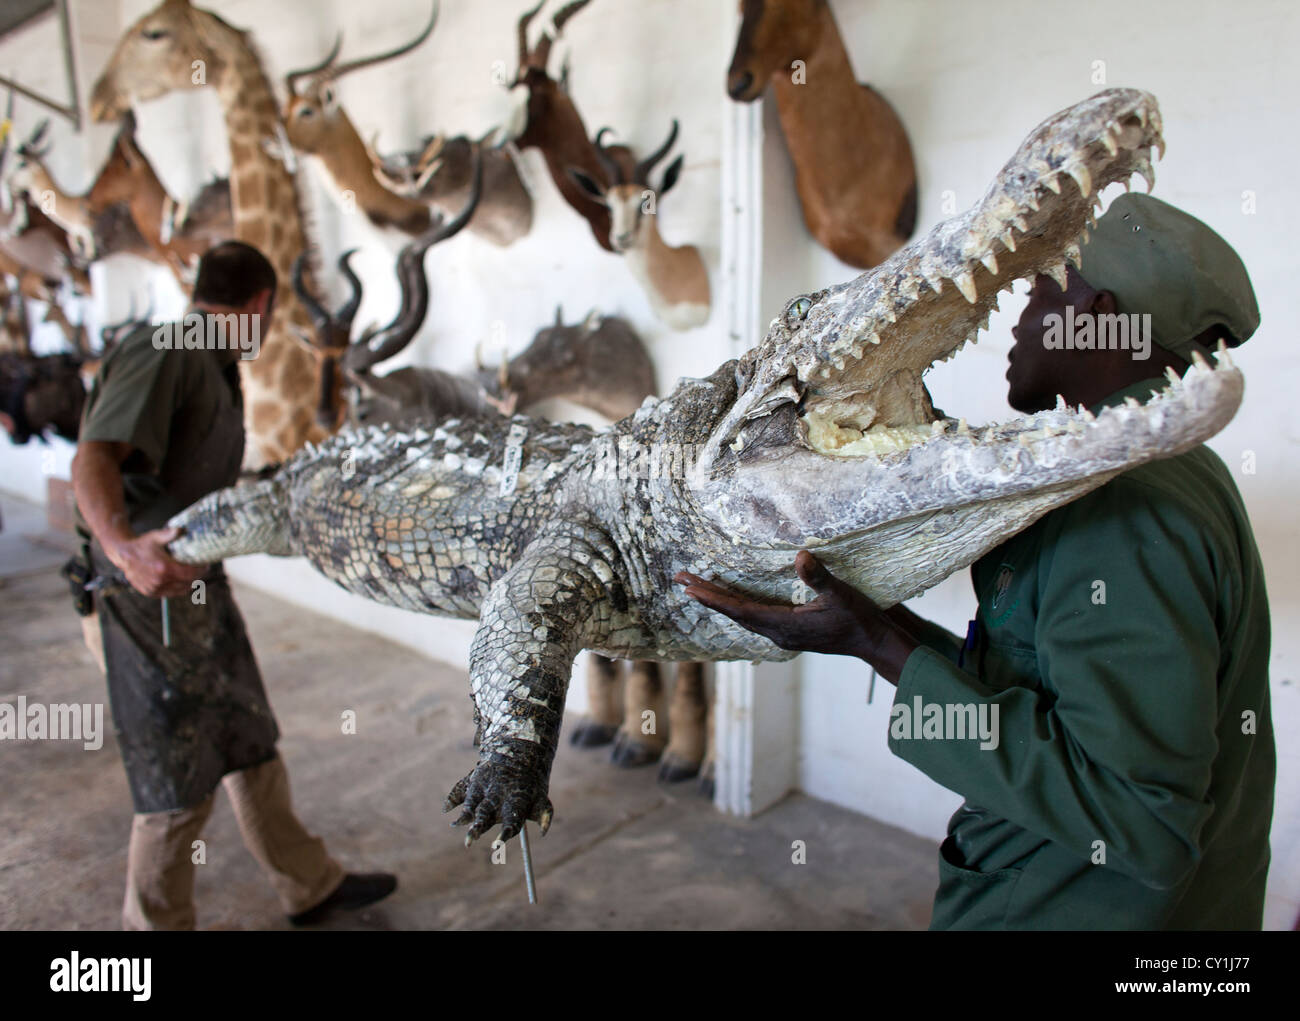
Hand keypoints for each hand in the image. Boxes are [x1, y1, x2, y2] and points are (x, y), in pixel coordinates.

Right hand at [107, 526, 206, 598]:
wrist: (123, 555)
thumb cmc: (142, 544)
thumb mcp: (156, 536)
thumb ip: (170, 534)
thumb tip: (182, 529)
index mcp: (164, 568)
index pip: (190, 574)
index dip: (201, 570)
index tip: (207, 565)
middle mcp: (159, 581)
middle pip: (188, 583)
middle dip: (197, 576)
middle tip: (201, 569)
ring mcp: (154, 588)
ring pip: (180, 590)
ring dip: (189, 583)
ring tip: (193, 575)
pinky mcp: (150, 592)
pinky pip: (170, 594)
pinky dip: (178, 588)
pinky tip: (181, 581)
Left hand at [675, 550, 918, 682]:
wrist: (875, 642)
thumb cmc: (860, 619)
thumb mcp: (841, 594)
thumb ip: (820, 577)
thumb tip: (801, 557)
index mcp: (785, 626)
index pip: (740, 611)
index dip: (714, 598)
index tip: (690, 588)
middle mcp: (778, 633)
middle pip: (735, 613)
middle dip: (708, 596)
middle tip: (681, 579)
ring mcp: (783, 634)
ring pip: (743, 616)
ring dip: (720, 600)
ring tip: (696, 586)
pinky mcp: (790, 631)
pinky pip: (755, 617)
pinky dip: (737, 605)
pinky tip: (731, 597)